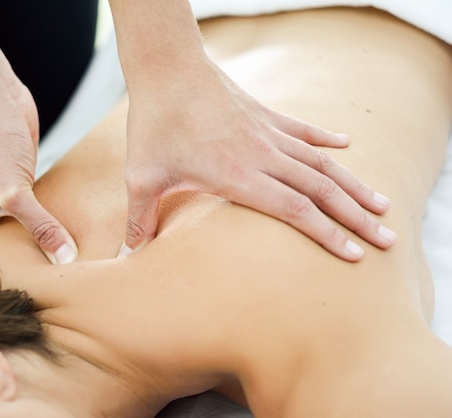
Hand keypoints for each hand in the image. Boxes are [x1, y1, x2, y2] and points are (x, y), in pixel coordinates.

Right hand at [0, 86, 77, 263]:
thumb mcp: (15, 192)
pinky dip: (43, 218)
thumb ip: (40, 225)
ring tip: (45, 264)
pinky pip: (31, 205)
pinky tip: (65, 226)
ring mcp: (2, 191)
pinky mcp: (22, 176)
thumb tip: (64, 258)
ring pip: (7, 224)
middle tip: (16, 286)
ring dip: (22, 242)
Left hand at [119, 60, 395, 261]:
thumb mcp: (142, 176)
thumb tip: (128, 257)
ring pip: (321, 162)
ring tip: (383, 203)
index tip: (353, 255)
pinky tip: (347, 145)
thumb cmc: (154, 123)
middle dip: (356, 217)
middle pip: (320, 190)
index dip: (325, 234)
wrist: (167, 68)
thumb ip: (140, 219)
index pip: (293, 210)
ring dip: (353, 184)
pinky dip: (327, 140)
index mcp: (238, 175)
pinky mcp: (265, 114)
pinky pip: (304, 130)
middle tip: (386, 238)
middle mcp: (263, 155)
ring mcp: (268, 132)